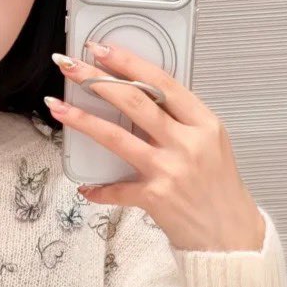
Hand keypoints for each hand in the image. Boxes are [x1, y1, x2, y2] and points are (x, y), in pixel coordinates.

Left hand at [46, 39, 264, 252]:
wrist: (231, 236)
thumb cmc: (220, 191)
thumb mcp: (212, 145)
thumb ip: (182, 122)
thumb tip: (140, 100)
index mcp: (204, 123)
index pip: (162, 82)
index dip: (128, 63)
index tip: (102, 49)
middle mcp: (188, 143)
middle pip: (134, 101)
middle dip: (96, 79)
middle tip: (69, 65)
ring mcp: (170, 170)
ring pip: (116, 136)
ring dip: (81, 119)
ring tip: (56, 106)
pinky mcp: (155, 197)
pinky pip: (116, 189)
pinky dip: (98, 189)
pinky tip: (85, 187)